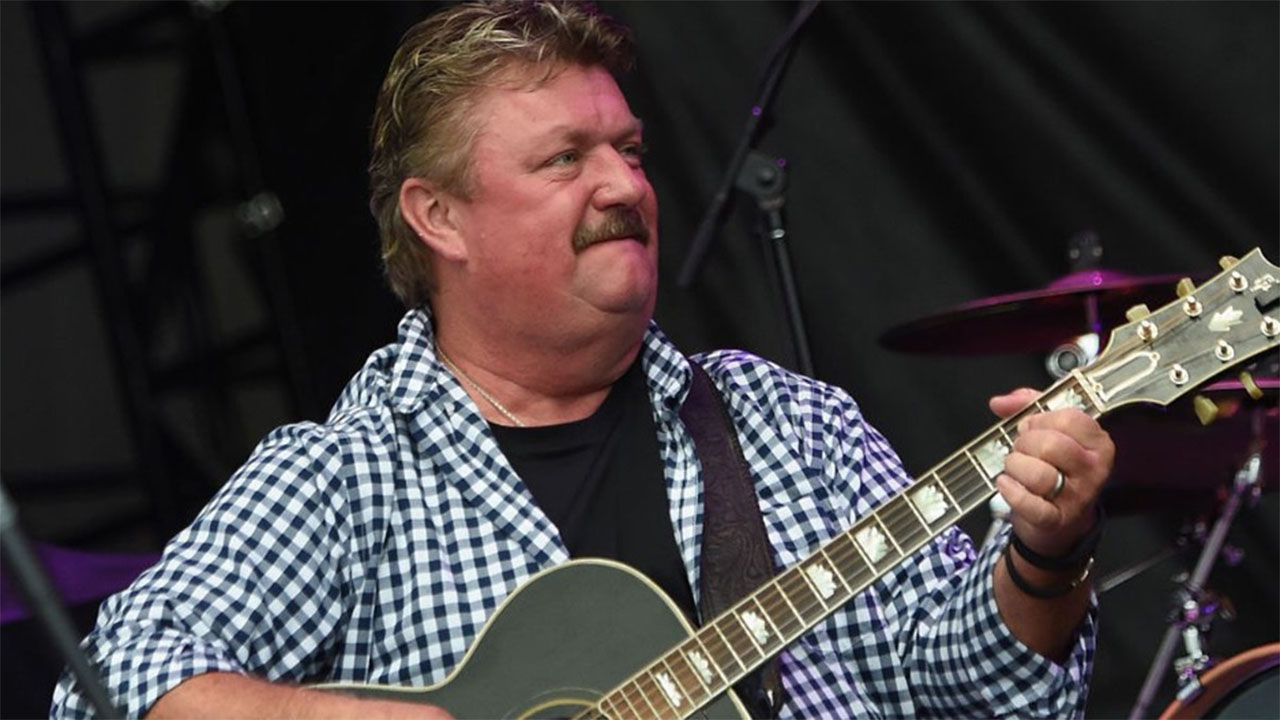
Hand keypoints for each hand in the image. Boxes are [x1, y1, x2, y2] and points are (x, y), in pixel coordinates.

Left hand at [989, 388, 1114, 557]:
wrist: (1062, 522)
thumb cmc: (1056, 469)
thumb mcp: (1049, 430)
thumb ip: (1027, 406)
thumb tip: (1000, 402)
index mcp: (1098, 443)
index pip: (1069, 419)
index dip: (1041, 420)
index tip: (1033, 429)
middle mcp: (1094, 469)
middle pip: (1051, 445)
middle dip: (1024, 444)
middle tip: (1021, 451)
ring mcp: (1078, 496)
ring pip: (1039, 473)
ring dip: (1016, 467)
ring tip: (1015, 468)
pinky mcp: (1058, 519)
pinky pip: (1030, 504)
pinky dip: (1011, 491)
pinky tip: (1006, 483)